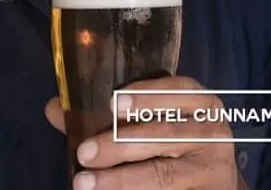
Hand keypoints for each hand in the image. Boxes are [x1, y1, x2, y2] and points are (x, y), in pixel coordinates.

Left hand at [46, 76, 243, 188]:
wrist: (214, 185)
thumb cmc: (177, 146)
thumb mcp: (155, 123)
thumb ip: (110, 116)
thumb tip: (56, 108)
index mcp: (201, 104)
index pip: (178, 91)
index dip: (147, 95)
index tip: (112, 104)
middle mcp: (212, 132)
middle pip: (165, 135)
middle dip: (120, 143)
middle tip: (85, 153)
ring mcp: (212, 168)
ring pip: (163, 173)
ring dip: (121, 179)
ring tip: (85, 183)